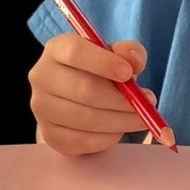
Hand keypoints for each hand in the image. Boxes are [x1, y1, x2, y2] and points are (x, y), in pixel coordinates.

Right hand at [29, 33, 170, 156]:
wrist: (74, 100)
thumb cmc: (96, 72)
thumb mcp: (114, 55)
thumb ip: (128, 52)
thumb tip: (134, 62)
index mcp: (56, 49)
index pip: (75, 52)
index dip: (103, 63)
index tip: (129, 73)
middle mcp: (42, 77)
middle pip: (84, 90)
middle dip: (121, 100)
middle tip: (148, 103)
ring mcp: (42, 109)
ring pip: (86, 118)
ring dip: (120, 121)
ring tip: (140, 118)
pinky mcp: (49, 135)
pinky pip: (84, 140)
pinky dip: (108, 137)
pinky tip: (119, 129)